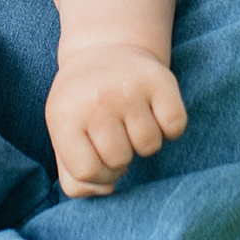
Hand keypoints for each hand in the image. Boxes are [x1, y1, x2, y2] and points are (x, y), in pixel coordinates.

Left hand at [46, 44, 188, 197]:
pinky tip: (154, 112)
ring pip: (149, 146)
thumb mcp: (64, 136)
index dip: (98, 173)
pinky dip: (170, 127)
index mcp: (64, 117)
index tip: (98, 155)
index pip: (86, 173)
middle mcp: (95, 100)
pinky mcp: (159, 79)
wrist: (104, 48)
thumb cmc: (84, 105)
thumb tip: (107, 190)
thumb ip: (74, 178)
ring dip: (144, 141)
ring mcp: (128, 88)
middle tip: (116, 133)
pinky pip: (175, 127)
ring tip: (132, 120)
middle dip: (121, 156)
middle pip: (119, 160)